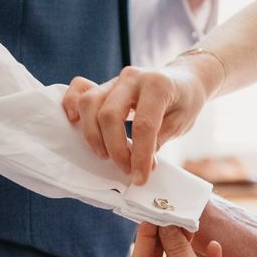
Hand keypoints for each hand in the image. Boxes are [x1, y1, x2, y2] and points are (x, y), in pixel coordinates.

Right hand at [61, 61, 217, 181]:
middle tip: (126, 169)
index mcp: (158, 85)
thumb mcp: (180, 123)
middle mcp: (132, 78)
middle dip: (115, 149)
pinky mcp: (104, 83)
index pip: (143, 125)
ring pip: (90, 103)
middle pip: (109, 115)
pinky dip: (71, 105)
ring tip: (105, 155)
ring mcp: (115, 79)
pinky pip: (79, 89)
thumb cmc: (184, 102)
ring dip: (93, 135)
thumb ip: (157, 141)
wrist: (184, 78)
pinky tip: (75, 123)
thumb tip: (138, 165)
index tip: (139, 178)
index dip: (139, 156)